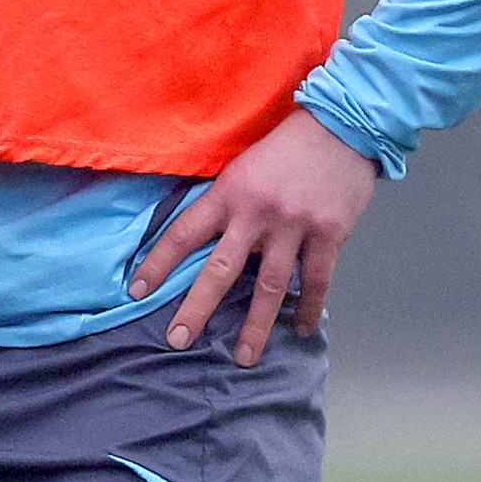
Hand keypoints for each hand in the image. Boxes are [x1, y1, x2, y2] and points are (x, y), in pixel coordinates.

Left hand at [129, 109, 379, 364]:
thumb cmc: (289, 144)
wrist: (343, 125)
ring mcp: (294, 225)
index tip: (137, 291)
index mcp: (230, 192)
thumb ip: (227, 201)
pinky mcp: (328, 233)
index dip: (158, 263)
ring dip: (256, 325)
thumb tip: (203, 240)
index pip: (184, 233)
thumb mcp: (244, 164)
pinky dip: (307, 307)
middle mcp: (257, 213)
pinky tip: (299, 328)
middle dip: (196, 308)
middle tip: (178, 339)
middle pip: (220, 269)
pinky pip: (315, 280)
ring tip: (244, 356)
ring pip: (269, 286)